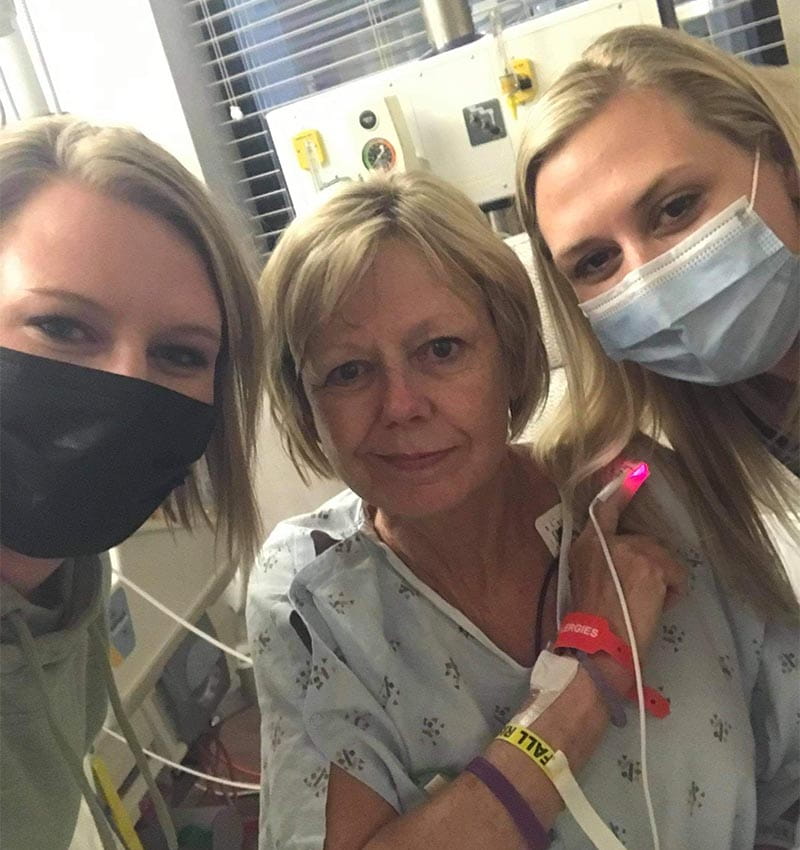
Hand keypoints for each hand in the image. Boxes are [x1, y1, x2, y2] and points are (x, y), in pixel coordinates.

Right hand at [568, 471, 686, 663]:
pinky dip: (673, 591)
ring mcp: (631, 549)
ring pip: (663, 559)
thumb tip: (620, 560)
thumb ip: (599, 560)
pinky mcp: (653, 565)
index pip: (604, 508)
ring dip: (660, 580)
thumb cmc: (589, 617)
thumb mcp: (584, 579)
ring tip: (645, 603)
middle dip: (647, 565)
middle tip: (637, 592)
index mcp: (586, 543)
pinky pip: (676, 574)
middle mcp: (607, 539)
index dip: (621, 489)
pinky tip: (658, 606)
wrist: (598, 639)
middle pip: (644, 542)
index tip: (634, 469)